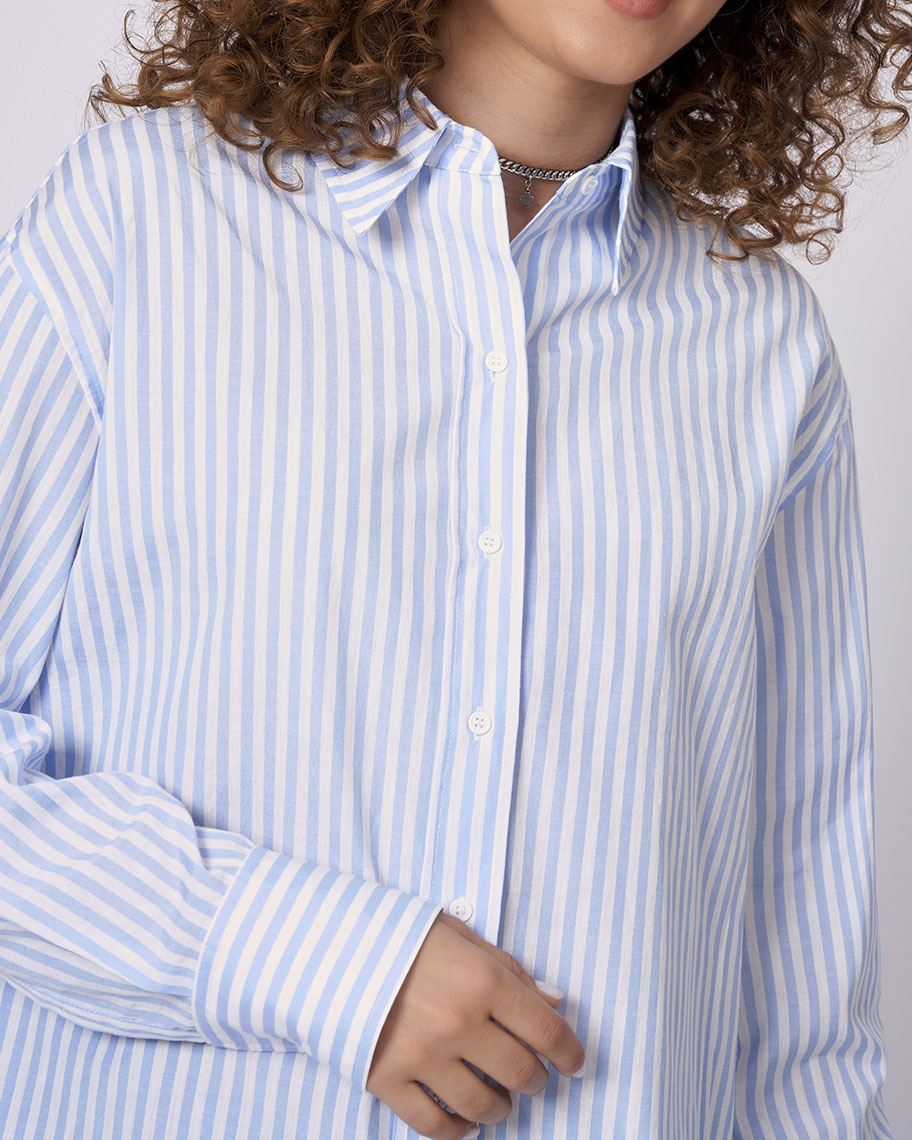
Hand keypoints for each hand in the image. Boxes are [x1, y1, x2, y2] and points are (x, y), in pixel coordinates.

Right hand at [365, 912, 584, 1138]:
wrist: (332, 945)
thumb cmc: (402, 935)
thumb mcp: (460, 935)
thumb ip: (509, 969)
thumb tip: (553, 1001)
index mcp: (482, 980)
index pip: (546, 1030)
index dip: (570, 1052)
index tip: (576, 1063)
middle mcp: (459, 1022)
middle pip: (520, 1072)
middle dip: (535, 1079)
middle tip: (532, 1075)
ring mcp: (423, 1055)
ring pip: (483, 1104)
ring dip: (501, 1107)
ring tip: (499, 1099)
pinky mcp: (388, 1079)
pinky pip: (434, 1123)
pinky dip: (457, 1130)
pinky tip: (466, 1122)